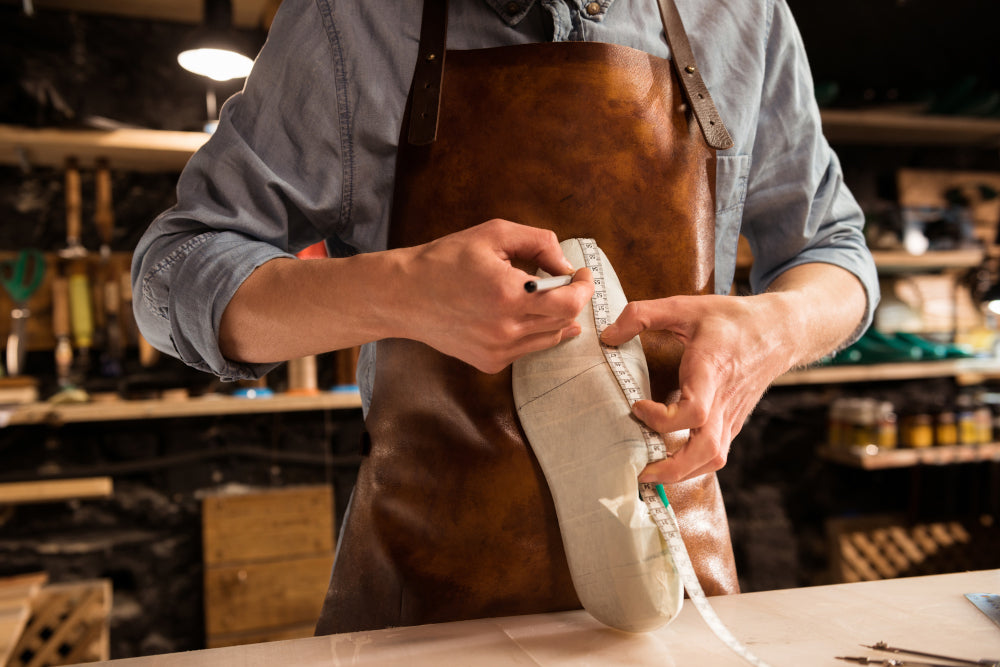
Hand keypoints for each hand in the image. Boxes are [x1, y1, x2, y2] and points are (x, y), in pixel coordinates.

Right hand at [397, 219, 594, 372]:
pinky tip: (518, 314)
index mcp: (508, 295)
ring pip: (550, 338)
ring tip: (543, 298)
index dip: (584, 288)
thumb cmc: (446, 260)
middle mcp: (505, 329)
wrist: (404, 295)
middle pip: (564, 321)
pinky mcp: (490, 362)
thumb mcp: (493, 234)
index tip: (581, 275)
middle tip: (564, 282)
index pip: (569, 303)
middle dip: (571, 299)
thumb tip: (566, 264)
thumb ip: (538, 243)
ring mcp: (498, 350)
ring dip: (555, 317)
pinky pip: (528, 349)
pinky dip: (532, 331)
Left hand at [599, 293, 795, 482]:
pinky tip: (666, 459)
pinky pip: (715, 453)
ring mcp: (732, 417)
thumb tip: (607, 336)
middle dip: (672, 469)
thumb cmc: (731, 319)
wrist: (780, 331)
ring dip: (681, 473)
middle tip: (639, 470)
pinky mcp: (733, 423)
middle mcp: (725, 402)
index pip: (694, 412)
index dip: (661, 418)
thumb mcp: (684, 306)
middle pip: (708, 452)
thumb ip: (641, 315)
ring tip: (649, 472)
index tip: (636, 405)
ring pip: (713, 459)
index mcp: (712, 373)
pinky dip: (692, 464)